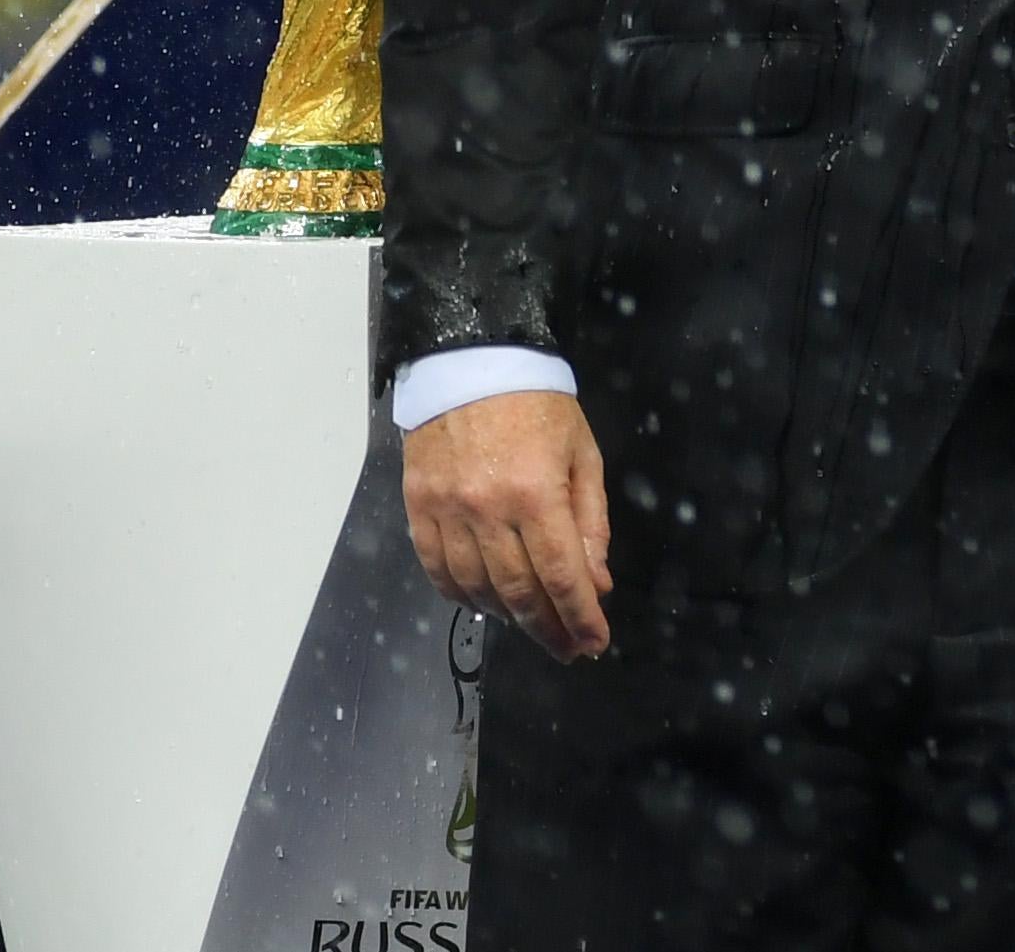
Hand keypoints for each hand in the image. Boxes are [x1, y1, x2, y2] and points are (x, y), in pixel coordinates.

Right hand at [403, 388, 613, 659]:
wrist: (474, 365)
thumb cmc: (538, 406)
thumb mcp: (583, 455)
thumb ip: (590, 523)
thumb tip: (596, 583)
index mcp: (536, 493)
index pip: (561, 575)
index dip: (579, 617)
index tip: (593, 642)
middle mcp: (488, 510)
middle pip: (519, 592)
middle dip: (548, 629)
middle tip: (568, 649)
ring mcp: (447, 512)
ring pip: (477, 589)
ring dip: (508, 617)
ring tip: (533, 626)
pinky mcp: (418, 509)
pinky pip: (438, 570)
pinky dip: (462, 595)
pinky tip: (484, 605)